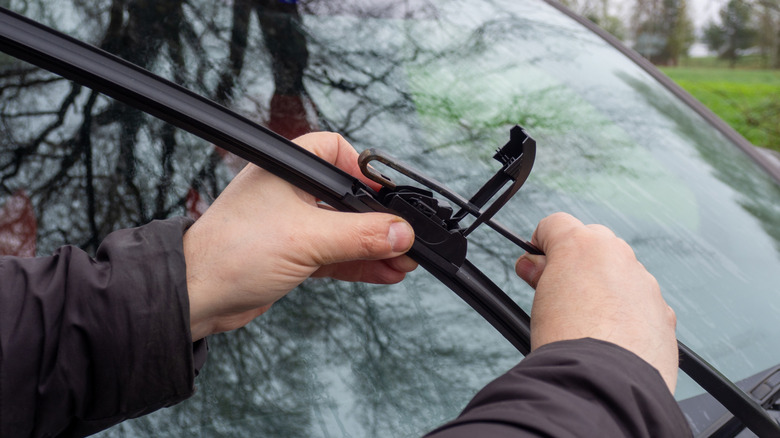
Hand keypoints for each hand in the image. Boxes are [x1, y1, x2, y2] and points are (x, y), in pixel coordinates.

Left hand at [184, 132, 417, 340]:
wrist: (196, 296)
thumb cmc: (229, 253)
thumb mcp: (306, 239)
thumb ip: (359, 235)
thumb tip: (400, 233)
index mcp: (286, 170)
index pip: (335, 151)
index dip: (363, 171)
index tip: (387, 196)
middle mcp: (289, 193)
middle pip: (345, 197)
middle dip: (376, 219)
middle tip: (404, 236)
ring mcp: (291, 225)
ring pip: (343, 231)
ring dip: (373, 246)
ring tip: (404, 261)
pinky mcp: (292, 254)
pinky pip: (335, 255)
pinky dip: (359, 263)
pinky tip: (384, 272)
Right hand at [514, 212, 677, 392]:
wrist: (604, 381)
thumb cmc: (568, 340)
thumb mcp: (538, 300)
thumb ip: (538, 275)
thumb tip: (533, 266)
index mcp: (583, 244)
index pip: (555, 224)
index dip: (541, 245)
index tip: (536, 266)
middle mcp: (618, 256)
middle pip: (592, 244)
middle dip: (576, 264)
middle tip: (557, 295)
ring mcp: (644, 283)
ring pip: (620, 274)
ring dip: (603, 290)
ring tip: (585, 325)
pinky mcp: (662, 312)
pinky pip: (641, 304)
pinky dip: (626, 315)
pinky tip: (610, 339)